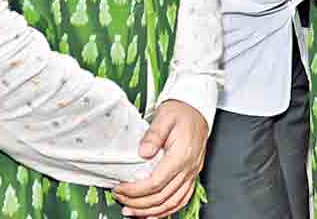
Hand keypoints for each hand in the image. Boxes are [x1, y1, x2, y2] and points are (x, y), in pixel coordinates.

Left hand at [114, 100, 209, 217]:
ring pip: (172, 202)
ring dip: (150, 211)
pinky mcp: (192, 175)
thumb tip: (142, 152)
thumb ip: (153, 135)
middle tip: (120, 200)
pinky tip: (154, 213)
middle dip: (138, 203)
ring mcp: (191, 173)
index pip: (155, 183)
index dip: (135, 191)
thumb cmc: (181, 112)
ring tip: (132, 212)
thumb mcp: (165, 117)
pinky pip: (182, 199)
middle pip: (162, 197)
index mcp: (181, 155)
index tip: (120, 188)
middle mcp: (188, 168)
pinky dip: (167, 210)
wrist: (197, 108)